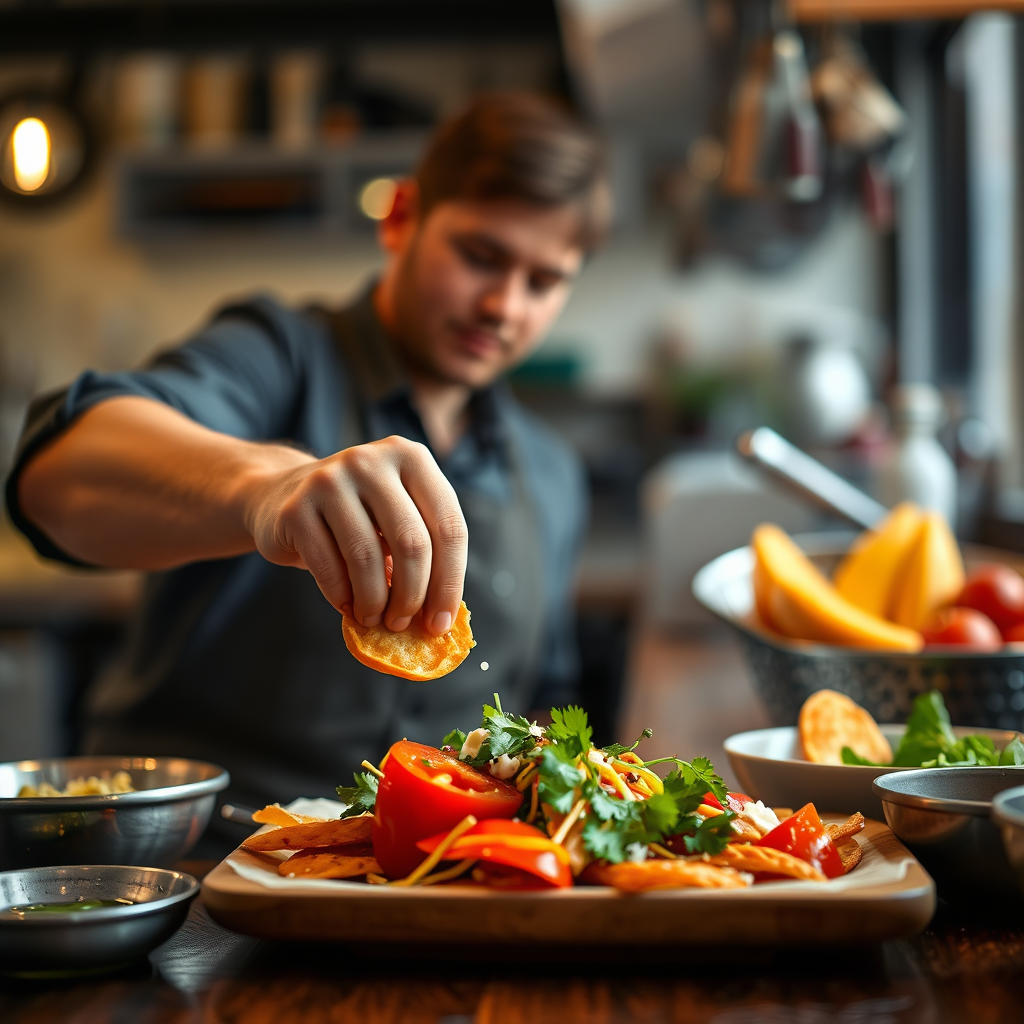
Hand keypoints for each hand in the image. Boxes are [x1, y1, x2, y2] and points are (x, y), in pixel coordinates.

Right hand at [244, 436, 466, 634]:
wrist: (281, 495)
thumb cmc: (355, 515)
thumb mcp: (396, 517)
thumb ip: (424, 550)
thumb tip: (440, 615)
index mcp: (411, 458)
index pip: (449, 526)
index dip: (450, 582)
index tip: (441, 622)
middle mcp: (372, 461)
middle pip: (412, 543)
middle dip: (413, 596)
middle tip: (404, 624)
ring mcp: (330, 480)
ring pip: (368, 557)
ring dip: (375, 601)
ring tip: (375, 618)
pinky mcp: (296, 507)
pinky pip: (328, 567)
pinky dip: (342, 597)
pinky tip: (348, 607)